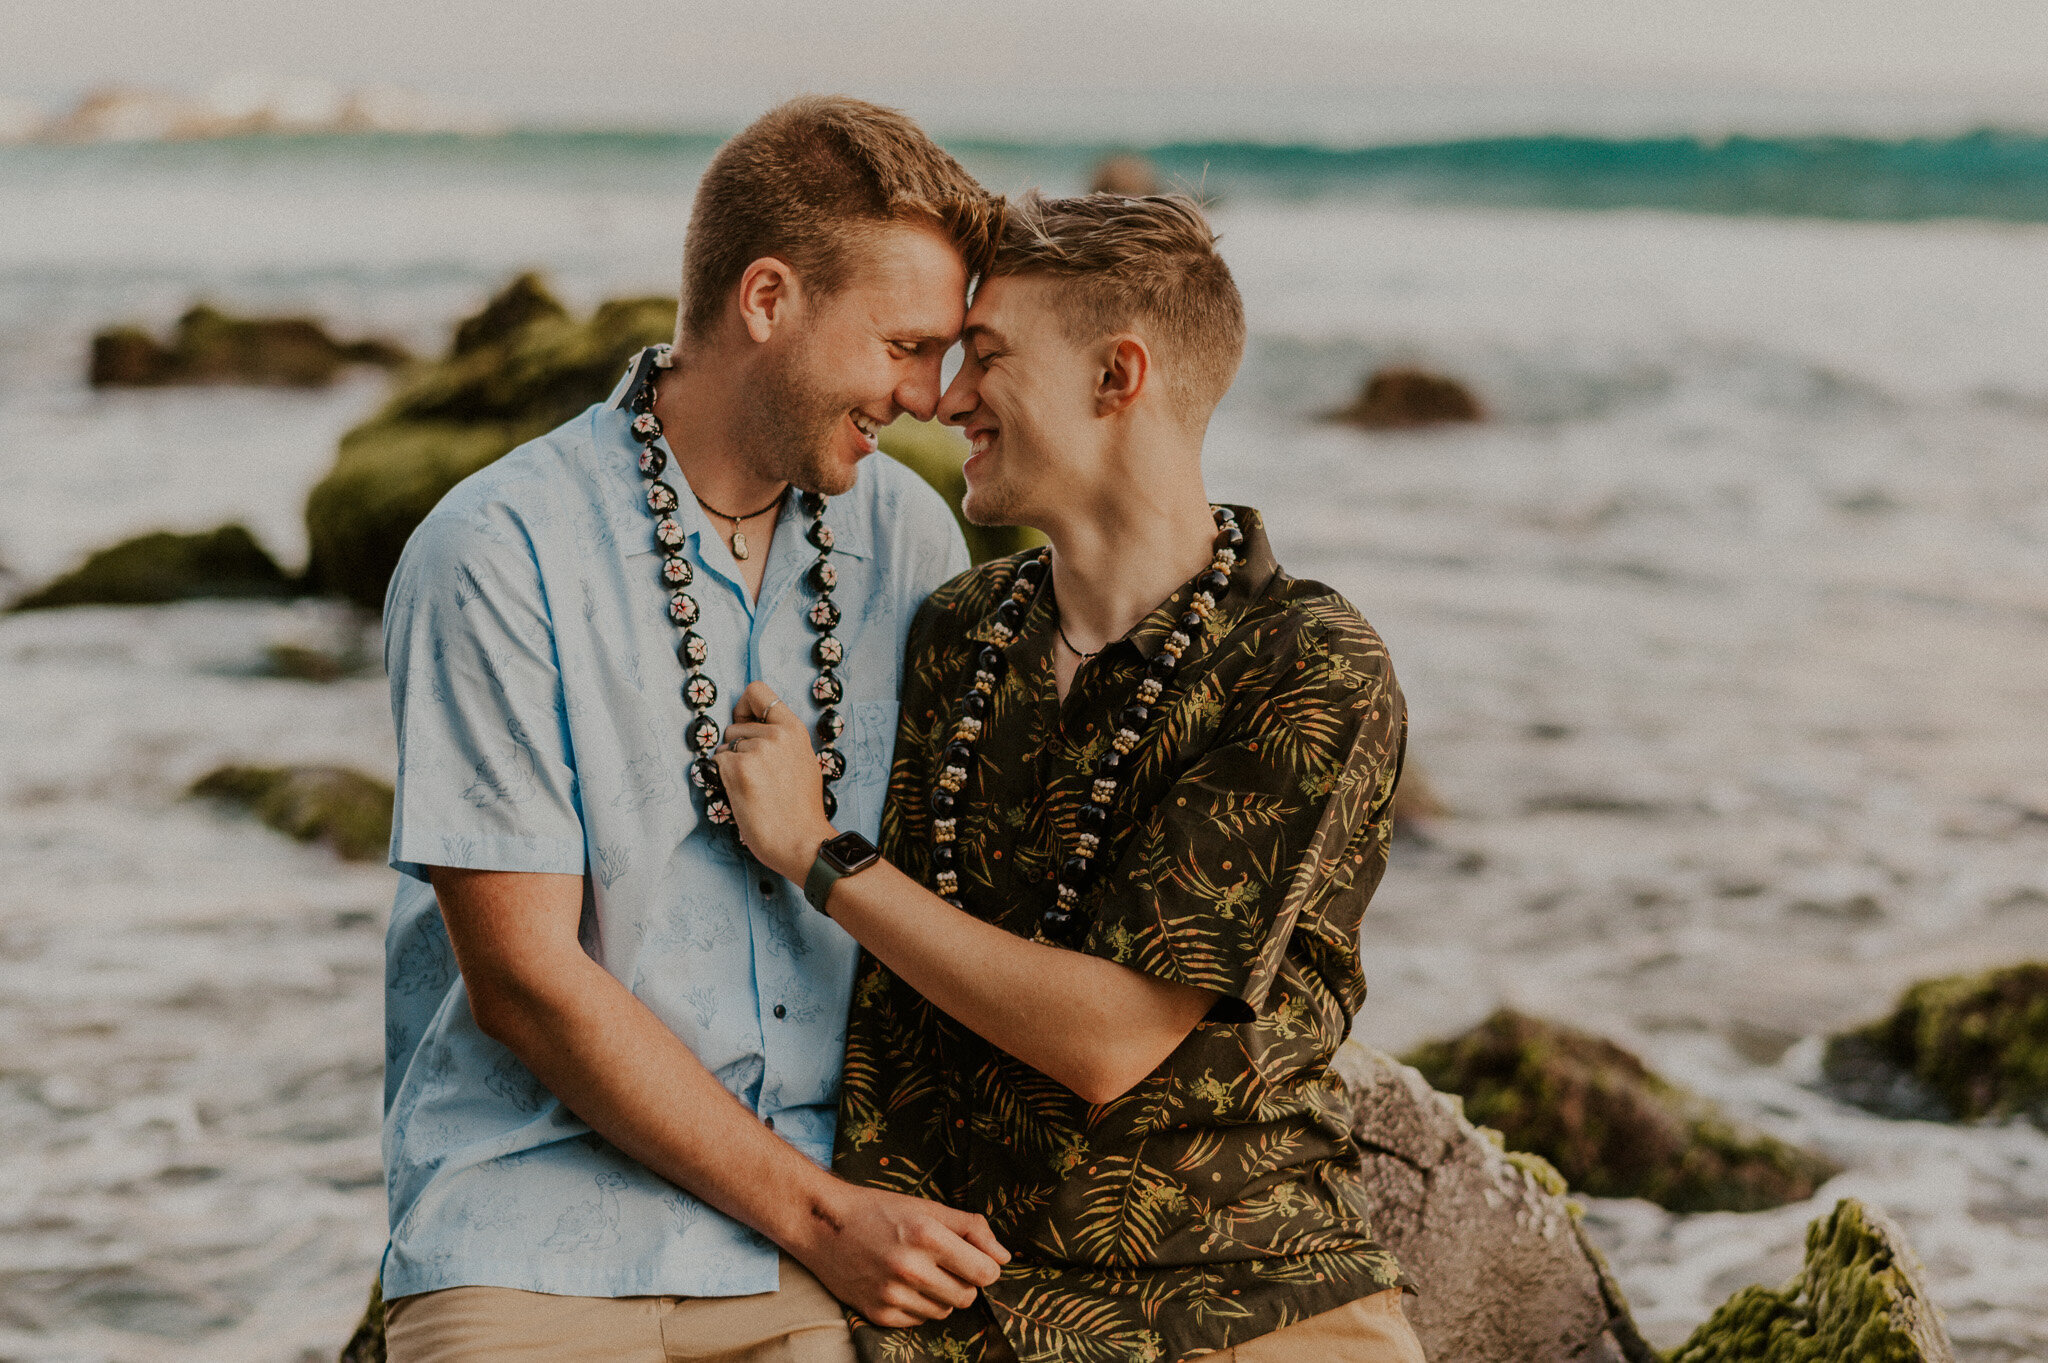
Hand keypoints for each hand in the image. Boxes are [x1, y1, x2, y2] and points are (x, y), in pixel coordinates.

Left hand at [715, 681, 836, 881]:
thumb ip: (782, 741)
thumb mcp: (803, 761)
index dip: (744, 707)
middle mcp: (776, 734)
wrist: (801, 841)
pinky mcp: (738, 769)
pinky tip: (744, 794)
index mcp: (794, 729)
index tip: (745, 724)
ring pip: (724, 746)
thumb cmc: (801, 810)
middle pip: (734, 726)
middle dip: (737, 748)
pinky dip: (723, 778)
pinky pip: (717, 763)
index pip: (757, 690)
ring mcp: (757, 750)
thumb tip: (756, 729)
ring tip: (754, 787)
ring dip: (731, 765)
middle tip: (757, 775)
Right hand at [790, 1182, 1009, 1327]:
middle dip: (965, 1282)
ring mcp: (891, 1294)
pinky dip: (918, 1306)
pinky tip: (902, 1284)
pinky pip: (919, 1321)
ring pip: (944, 1311)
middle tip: (946, 1264)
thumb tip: (1004, 1257)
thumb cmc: (879, 1211)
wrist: (823, 1225)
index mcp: (926, 1234)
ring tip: (920, 1271)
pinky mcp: (878, 1314)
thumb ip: (971, 1229)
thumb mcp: (927, 1207)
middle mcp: (909, 1267)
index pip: (984, 1272)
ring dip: (941, 1295)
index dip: (987, 1267)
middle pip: (967, 1296)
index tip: (978, 1260)